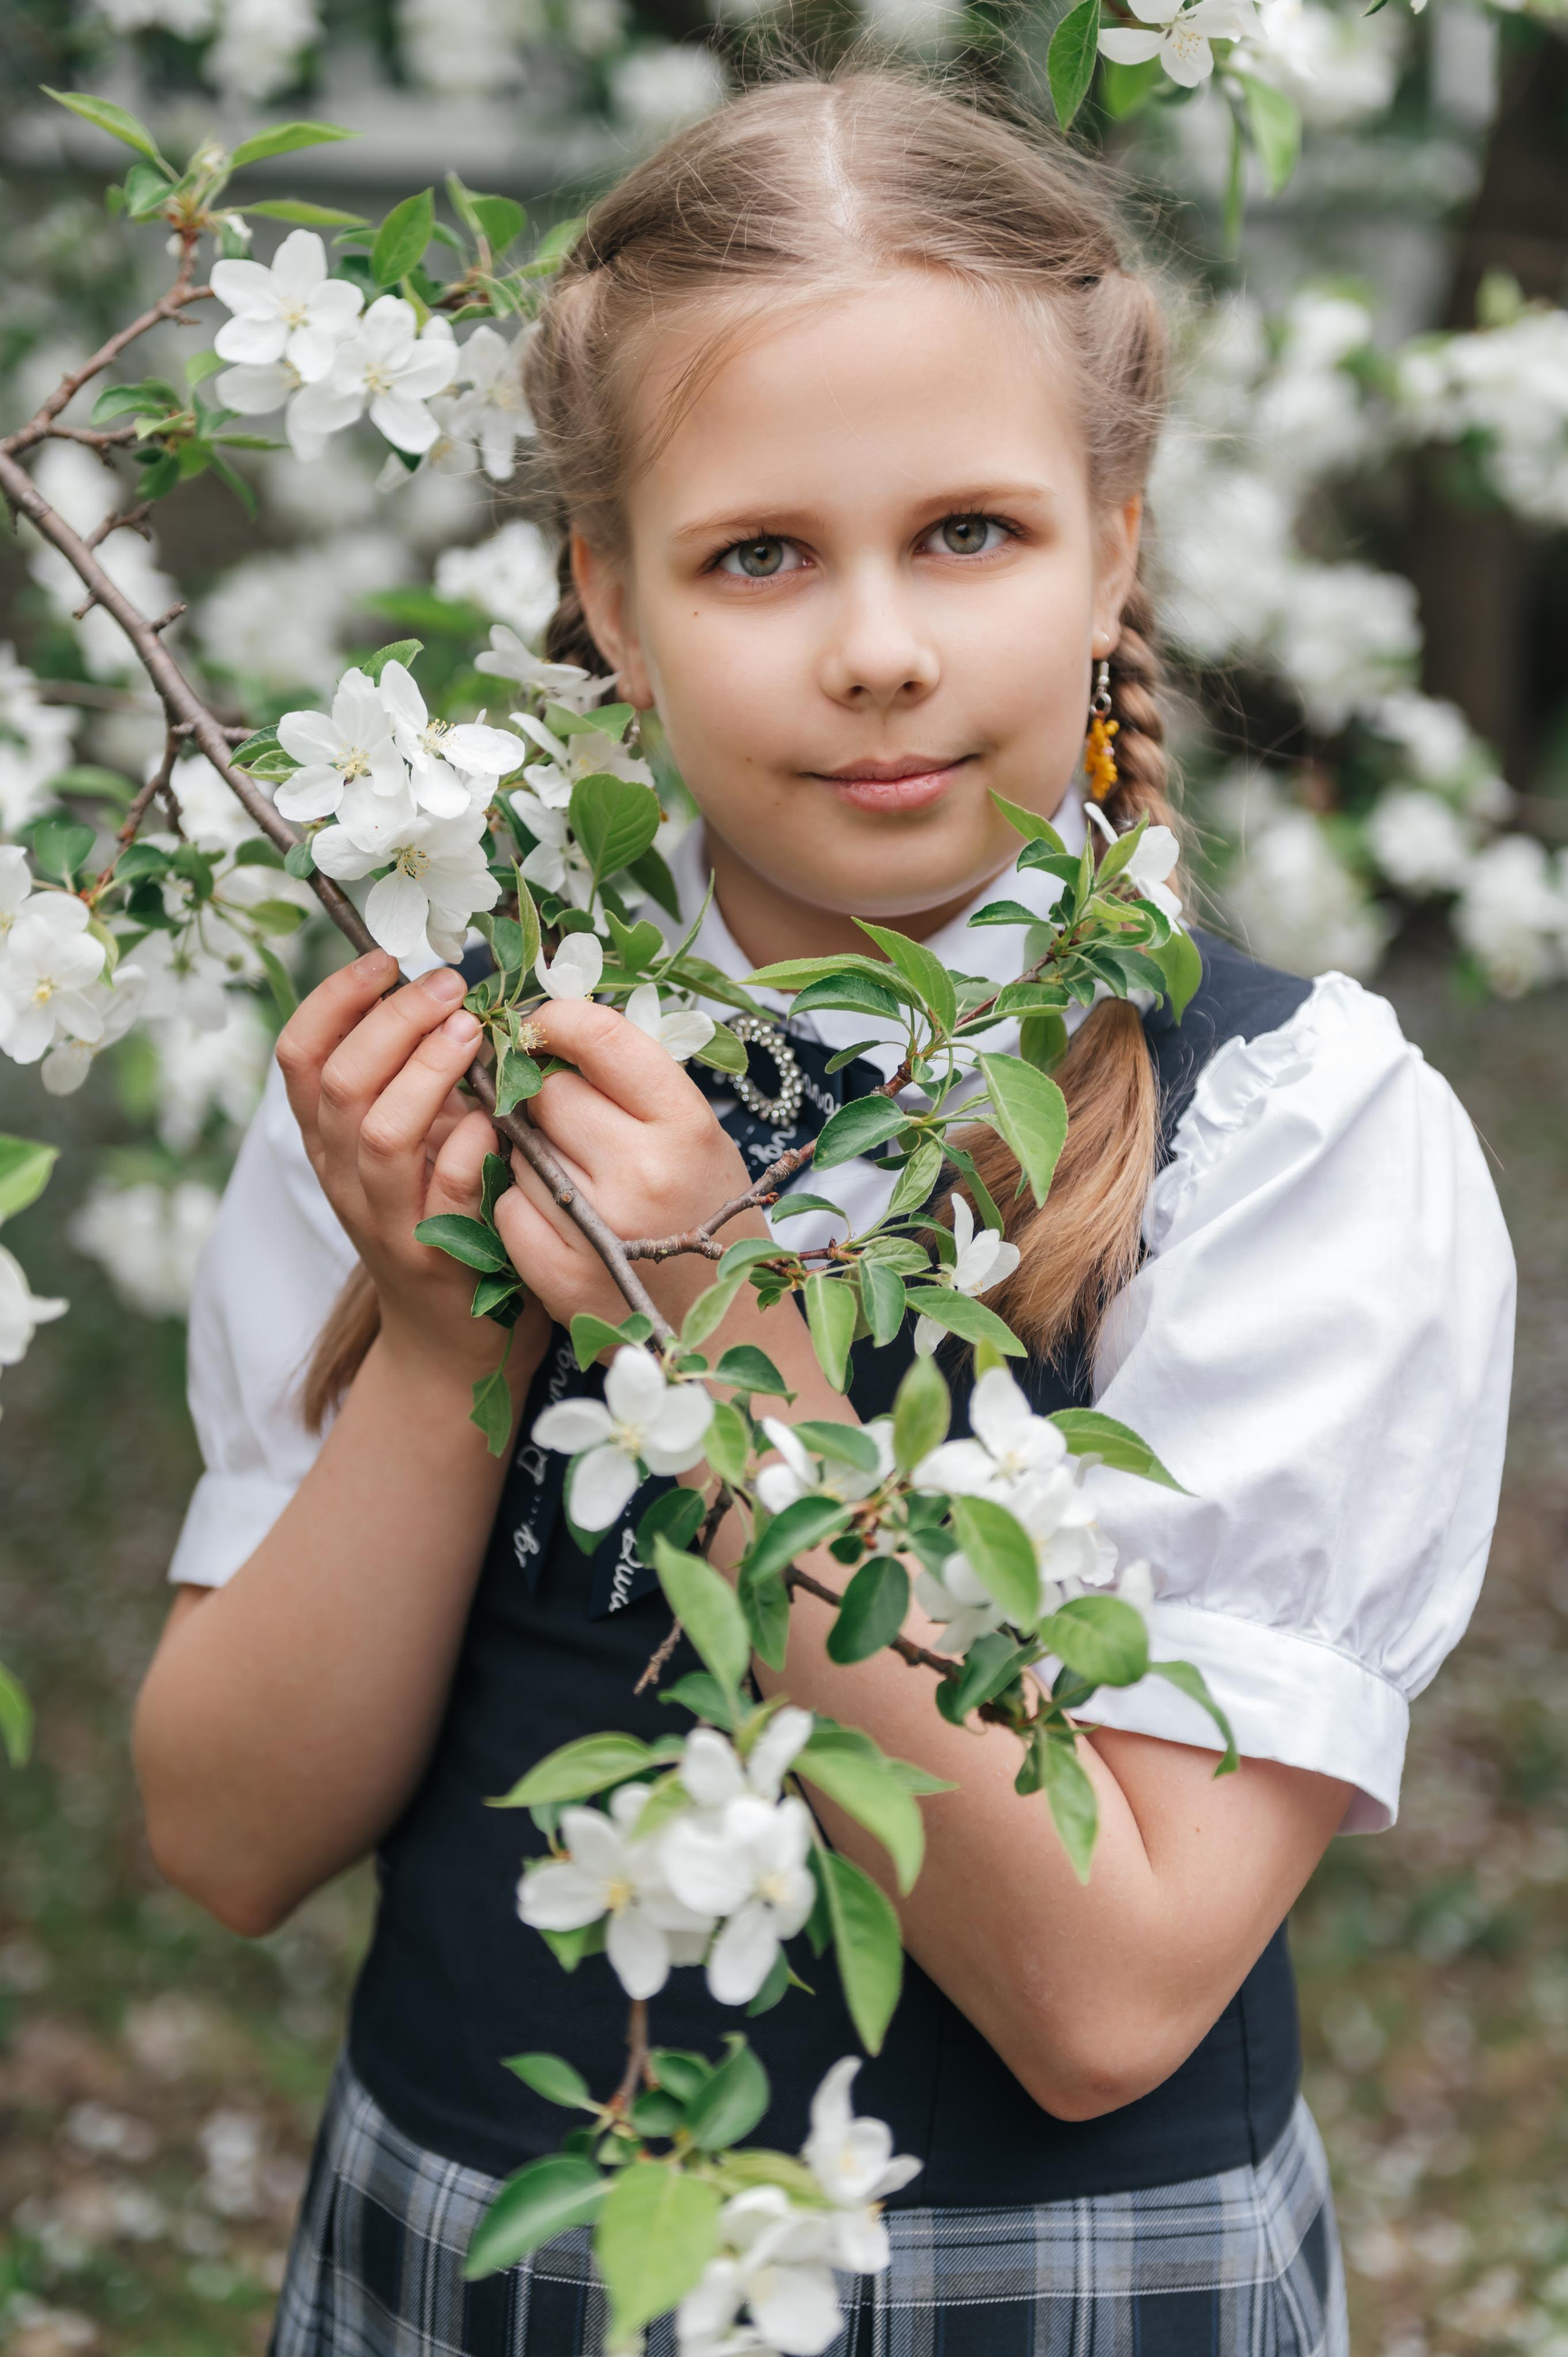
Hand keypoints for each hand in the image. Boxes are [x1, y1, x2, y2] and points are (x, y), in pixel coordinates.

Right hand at [276, 949, 542, 1381]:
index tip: (383, 958)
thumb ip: (414, 1079)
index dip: (334, 999)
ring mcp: (385, 1219)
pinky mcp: (436, 1257)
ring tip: (471, 1031)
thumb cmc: (442, 1214)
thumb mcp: (411, 1140)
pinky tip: (496, 1118)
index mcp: (329, 1138)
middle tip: (447, 984)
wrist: (452, 1337)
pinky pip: (442, 1192)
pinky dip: (466, 1146)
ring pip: (379, 1133)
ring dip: (425, 1070)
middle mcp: (343, 1176)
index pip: (300, 1055)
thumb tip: (444, 991)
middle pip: (341, 1082)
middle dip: (392, 1020)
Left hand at [493, 999, 767, 1336]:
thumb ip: (632, 1082)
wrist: (720, 1327)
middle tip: (569, 1122)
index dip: (556, 1020)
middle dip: (545, 1097)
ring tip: (578, 1181)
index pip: (601, 1038)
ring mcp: (598, 1226)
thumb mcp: (693, 1135)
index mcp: (685, 1126)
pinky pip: (505, 1204)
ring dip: (532, 1155)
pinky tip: (559, 1219)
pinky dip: (520, 1205)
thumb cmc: (703, 1213)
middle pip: (547, 1092)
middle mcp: (643, 1171)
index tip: (541, 1027)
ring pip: (518, 1148)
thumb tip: (550, 1024)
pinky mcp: (558, 1274)